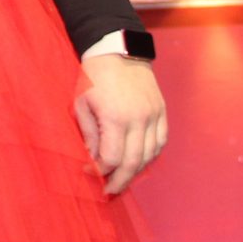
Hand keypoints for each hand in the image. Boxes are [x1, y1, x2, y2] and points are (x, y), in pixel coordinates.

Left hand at [73, 54, 166, 195]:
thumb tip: (93, 159)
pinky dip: (150, 156)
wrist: (119, 51)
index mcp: (116, 117)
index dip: (101, 170)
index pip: (113, 158)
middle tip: (109, 190)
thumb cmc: (94, 77)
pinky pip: (160, 142)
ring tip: (122, 179)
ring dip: (136, 171)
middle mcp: (139, 119)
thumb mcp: (81, 103)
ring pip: (150, 155)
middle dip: (120, 181)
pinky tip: (138, 161)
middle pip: (134, 162)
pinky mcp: (161, 112)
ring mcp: (154, 116)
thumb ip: (88, 133)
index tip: (89, 172)